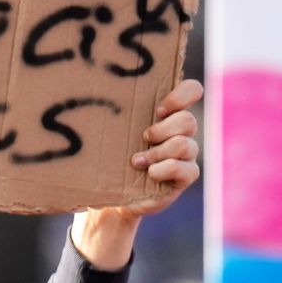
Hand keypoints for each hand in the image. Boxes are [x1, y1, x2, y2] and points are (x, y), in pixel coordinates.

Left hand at [72, 78, 202, 267]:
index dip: (181, 95)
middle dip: (162, 130)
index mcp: (168, 114)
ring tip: (136, 161)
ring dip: (158, 152)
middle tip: (142, 138)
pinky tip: (150, 174)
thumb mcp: (113, 132)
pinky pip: (187, 169)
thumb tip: (89, 88)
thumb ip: (116, 112)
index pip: (192, 90)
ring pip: (186, 144)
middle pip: (188, 120)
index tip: (157, 109)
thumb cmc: (111, 156)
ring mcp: (187, 154)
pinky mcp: (186, 175)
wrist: (113, 194)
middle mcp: (181, 131)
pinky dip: (164, 169)